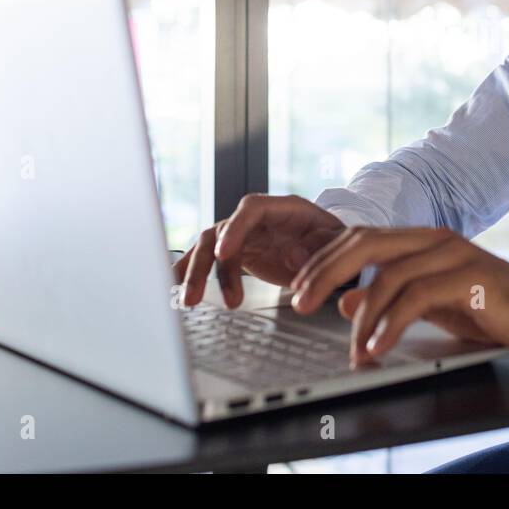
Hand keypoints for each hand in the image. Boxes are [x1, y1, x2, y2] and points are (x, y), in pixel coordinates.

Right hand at [174, 194, 345, 308]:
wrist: (329, 244)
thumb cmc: (332, 240)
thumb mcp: (335, 241)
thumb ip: (319, 247)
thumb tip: (293, 257)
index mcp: (282, 208)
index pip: (251, 209)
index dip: (235, 229)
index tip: (223, 253)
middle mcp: (256, 218)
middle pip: (221, 230)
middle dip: (205, 262)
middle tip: (196, 294)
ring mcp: (243, 234)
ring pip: (208, 247)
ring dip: (195, 272)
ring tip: (189, 301)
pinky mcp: (236, 251)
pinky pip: (207, 258)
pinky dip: (189, 270)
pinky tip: (172, 286)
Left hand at [288, 226, 508, 366]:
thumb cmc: (497, 309)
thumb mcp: (434, 305)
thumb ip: (393, 299)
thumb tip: (347, 303)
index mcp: (424, 240)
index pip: (360, 237)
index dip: (324, 259)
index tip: (298, 287)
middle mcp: (435, 239)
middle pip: (363, 243)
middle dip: (324, 272)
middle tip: (300, 303)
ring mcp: (452, 254)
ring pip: (387, 275)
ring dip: (360, 316)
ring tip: (350, 348)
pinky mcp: (468, 278)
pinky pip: (414, 299)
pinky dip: (388, 326)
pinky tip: (377, 347)